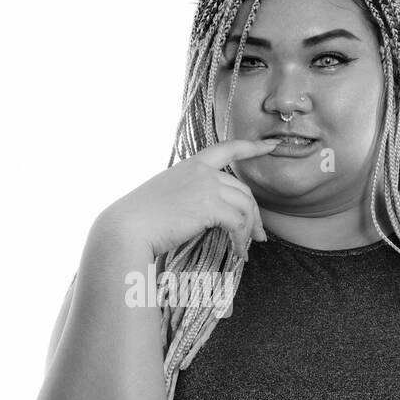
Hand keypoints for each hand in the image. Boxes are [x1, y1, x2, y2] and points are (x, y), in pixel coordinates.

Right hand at [97, 138, 278, 260]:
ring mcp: (207, 186)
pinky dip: (241, 240)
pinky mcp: (210, 206)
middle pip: (243, 190)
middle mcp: (202, 171)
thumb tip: (208, 214)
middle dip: (255, 214)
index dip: (252, 147)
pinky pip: (238, 223)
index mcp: (191, 164)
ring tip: (246, 248)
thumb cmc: (141, 219)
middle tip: (259, 235)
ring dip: (250, 231)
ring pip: (245, 207)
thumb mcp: (167, 195)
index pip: (228, 148)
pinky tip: (238, 252)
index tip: (271, 146)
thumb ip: (190, 194)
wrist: (127, 228)